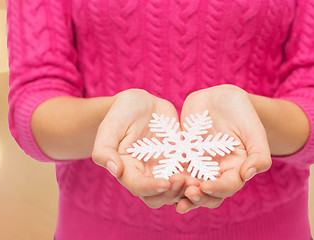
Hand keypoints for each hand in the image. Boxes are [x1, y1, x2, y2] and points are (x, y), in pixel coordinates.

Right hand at [91, 89, 187, 207]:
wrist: (142, 103)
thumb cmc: (122, 112)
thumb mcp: (110, 125)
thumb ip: (104, 149)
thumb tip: (114, 170)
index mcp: (126, 170)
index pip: (138, 187)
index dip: (151, 188)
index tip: (165, 182)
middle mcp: (145, 176)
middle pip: (158, 197)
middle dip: (172, 193)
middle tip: (185, 181)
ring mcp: (164, 171)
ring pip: (176, 192)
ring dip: (186, 190)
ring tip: (198, 180)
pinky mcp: (179, 163)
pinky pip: (190, 177)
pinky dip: (198, 179)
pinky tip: (208, 173)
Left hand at [175, 84, 271, 213]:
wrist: (220, 98)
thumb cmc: (242, 112)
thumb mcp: (254, 129)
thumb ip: (259, 153)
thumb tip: (249, 174)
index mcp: (237, 169)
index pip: (228, 186)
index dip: (218, 189)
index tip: (206, 186)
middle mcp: (217, 173)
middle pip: (209, 194)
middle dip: (198, 197)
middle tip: (188, 194)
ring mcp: (198, 167)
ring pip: (190, 188)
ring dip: (181, 194)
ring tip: (172, 194)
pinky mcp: (183, 158)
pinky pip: (174, 171)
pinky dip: (168, 178)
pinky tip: (159, 180)